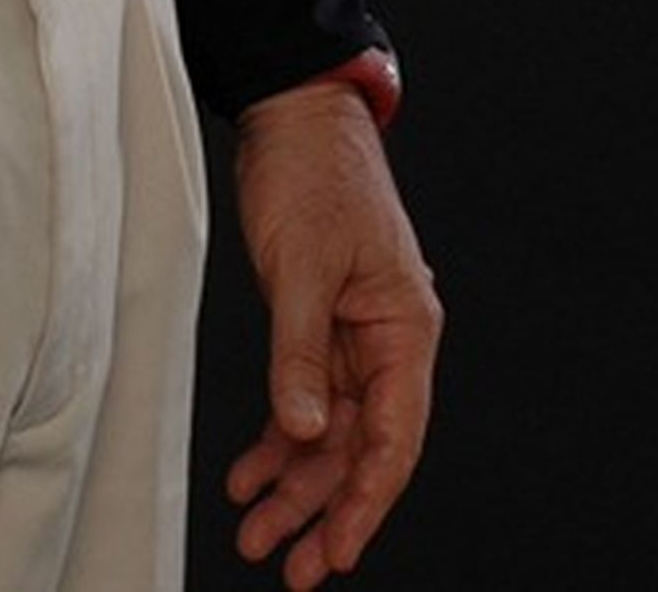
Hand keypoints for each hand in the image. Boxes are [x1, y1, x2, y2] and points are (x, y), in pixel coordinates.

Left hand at [226, 76, 442, 584]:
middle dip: (323, 508)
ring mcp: (354, 334)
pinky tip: (252, 471)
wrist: (293, 111)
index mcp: (405, 327)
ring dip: (297, 482)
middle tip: (285, 561)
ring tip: (257, 529)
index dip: (365, 501)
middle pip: (362, 446)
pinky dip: (281, 437)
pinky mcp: (320, 323)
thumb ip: (301, 353)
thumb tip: (308, 430)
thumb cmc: (311, 171)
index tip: (335, 551)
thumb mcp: (301, 265)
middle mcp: (387, 339)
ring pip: (332, 432)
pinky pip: (307, 399)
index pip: (393, 437)